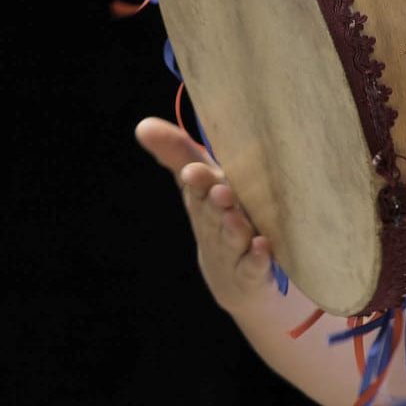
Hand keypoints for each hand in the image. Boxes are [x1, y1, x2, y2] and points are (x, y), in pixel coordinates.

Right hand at [134, 117, 276, 314]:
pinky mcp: (252, 273)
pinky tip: (263, 247)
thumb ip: (177, 153)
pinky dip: (257, 258)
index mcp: (203, 201)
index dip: (196, 181)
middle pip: (213, 214)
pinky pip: (253, 266)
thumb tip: (142, 126)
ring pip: (232, 239)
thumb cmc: (218, 218)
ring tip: (236, 218)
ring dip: (233, 229)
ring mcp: (233, 251)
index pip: (196, 188)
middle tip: (221, 191)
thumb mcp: (199, 185)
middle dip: (215, 203)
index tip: (193, 171)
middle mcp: (216, 226)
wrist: (233, 279)